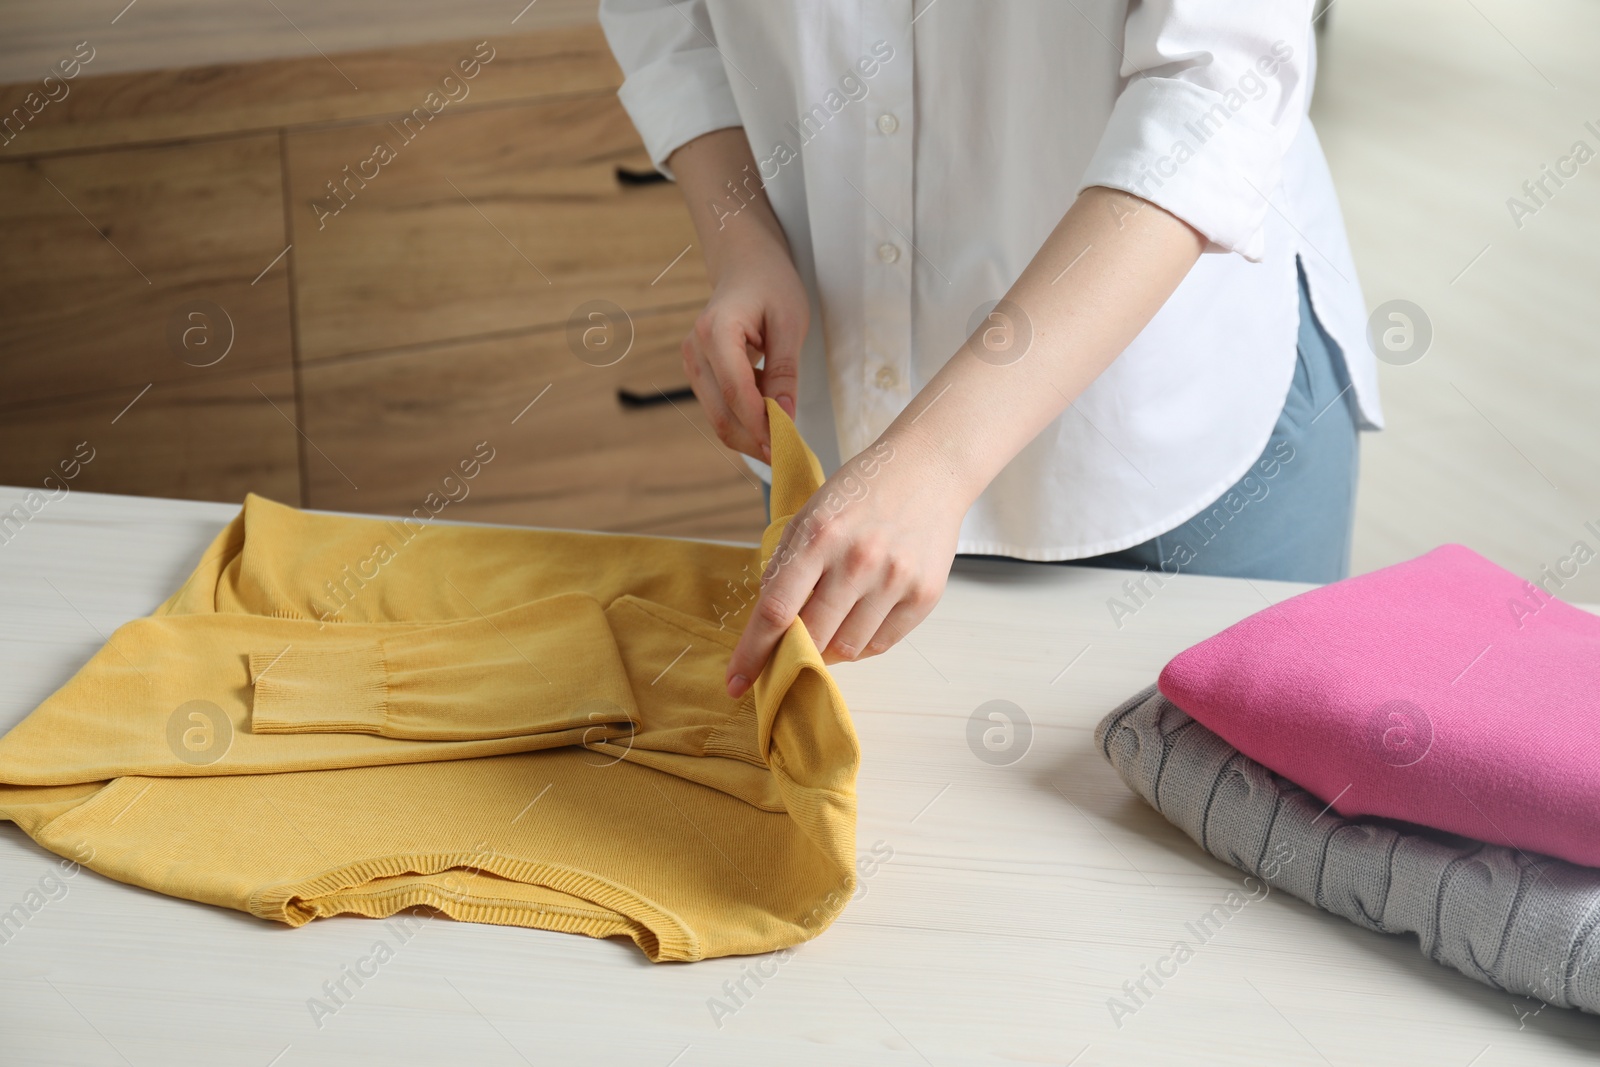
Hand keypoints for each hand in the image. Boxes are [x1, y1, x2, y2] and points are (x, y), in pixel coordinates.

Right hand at [681, 226, 808, 461]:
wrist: (746, 265)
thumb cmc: (771, 285)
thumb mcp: (790, 322)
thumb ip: (785, 371)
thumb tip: (784, 416)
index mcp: (716, 332)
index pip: (737, 393)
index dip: (761, 425)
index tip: (787, 445)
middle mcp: (695, 350)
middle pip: (722, 414)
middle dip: (755, 440)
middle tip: (788, 454)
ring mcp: (692, 363)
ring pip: (718, 417)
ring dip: (749, 434)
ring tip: (783, 437)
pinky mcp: (697, 371)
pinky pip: (719, 407)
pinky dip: (743, 420)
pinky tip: (769, 417)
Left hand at [725, 434, 962, 696]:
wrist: (928, 470)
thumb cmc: (861, 492)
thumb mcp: (809, 516)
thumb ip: (785, 568)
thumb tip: (768, 627)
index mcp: (819, 536)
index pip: (777, 610)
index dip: (753, 653)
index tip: (737, 683)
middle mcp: (858, 560)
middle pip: (813, 637)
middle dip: (794, 652)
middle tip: (790, 649)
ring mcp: (895, 579)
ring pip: (848, 649)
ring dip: (829, 649)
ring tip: (831, 623)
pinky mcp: (924, 594)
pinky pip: (882, 644)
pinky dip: (861, 645)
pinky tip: (857, 622)